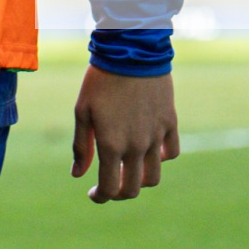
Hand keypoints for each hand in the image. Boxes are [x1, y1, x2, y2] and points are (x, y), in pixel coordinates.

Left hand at [71, 66, 179, 203]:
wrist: (131, 52)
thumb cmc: (100, 81)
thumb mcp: (83, 111)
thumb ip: (81, 147)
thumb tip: (78, 175)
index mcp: (111, 145)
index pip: (110, 188)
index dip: (101, 196)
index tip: (94, 194)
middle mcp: (136, 146)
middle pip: (133, 189)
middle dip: (119, 194)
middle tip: (110, 185)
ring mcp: (156, 136)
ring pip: (154, 177)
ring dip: (140, 181)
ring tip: (128, 170)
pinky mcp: (170, 123)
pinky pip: (171, 153)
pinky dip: (161, 158)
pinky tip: (149, 150)